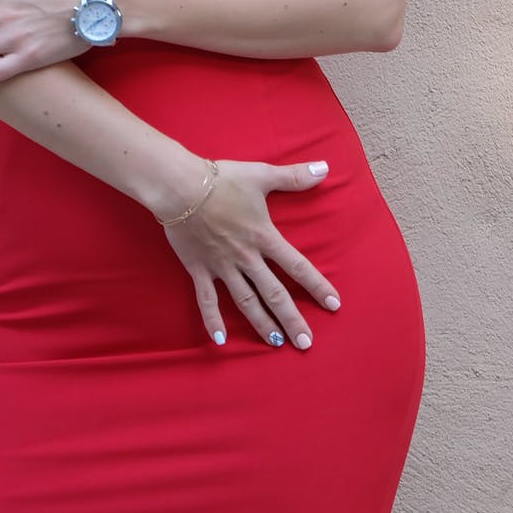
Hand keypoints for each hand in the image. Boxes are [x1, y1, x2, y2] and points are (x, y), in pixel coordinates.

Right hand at [160, 158, 342, 349]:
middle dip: (292, 320)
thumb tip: (325, 168)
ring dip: (262, 324)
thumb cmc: (222, 179)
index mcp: (265, 237)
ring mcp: (222, 266)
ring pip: (246, 302)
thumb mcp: (263, 175)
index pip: (298, 267)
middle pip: (274, 294)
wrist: (179, 186)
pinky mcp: (198, 269)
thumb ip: (295, 176)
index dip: (317, 286)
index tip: (333, 305)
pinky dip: (212, 320)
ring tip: (277, 344)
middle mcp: (246, 258)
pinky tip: (220, 340)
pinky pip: (206, 300)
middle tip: (306, 343)